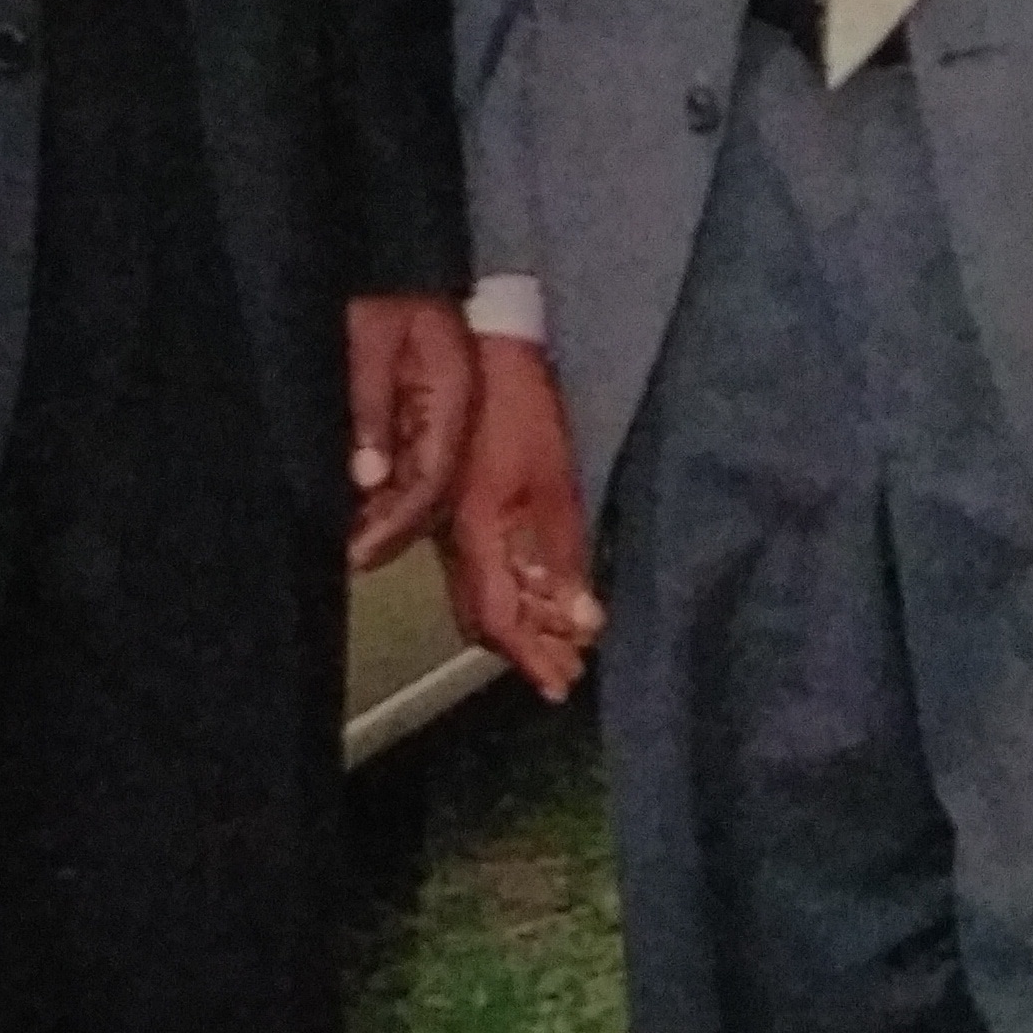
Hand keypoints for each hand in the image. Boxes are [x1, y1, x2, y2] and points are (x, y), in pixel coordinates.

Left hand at [346, 293, 477, 570]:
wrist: (390, 250)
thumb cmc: (381, 289)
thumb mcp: (370, 339)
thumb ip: (370, 407)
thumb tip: (367, 479)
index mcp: (453, 394)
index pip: (433, 478)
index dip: (396, 523)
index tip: (358, 554)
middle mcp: (455, 412)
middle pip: (433, 491)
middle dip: (391, 530)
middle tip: (347, 559)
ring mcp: (443, 413)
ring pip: (423, 484)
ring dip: (387, 516)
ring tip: (347, 542)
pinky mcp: (424, 410)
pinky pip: (411, 464)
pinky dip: (384, 491)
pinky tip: (354, 506)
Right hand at [444, 334, 604, 701]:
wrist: (478, 347)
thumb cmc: (520, 409)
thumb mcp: (554, 482)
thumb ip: (563, 554)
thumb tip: (582, 619)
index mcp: (474, 536)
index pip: (497, 619)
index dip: (530, 657)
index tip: (561, 685)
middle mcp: (452, 540)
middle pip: (484, 615)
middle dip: (528, 646)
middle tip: (570, 667)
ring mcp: (450, 524)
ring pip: (480, 592)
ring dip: (523, 619)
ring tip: (565, 635)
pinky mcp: (455, 506)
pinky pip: (479, 565)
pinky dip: (513, 586)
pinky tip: (541, 586)